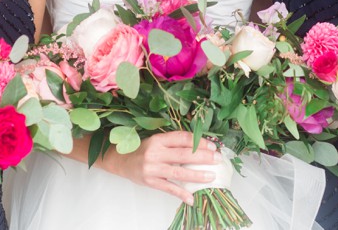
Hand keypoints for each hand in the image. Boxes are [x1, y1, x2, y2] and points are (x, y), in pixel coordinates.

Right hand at [101, 131, 219, 203]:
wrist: (120, 160)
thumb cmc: (142, 150)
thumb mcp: (156, 141)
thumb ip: (173, 143)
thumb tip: (198, 146)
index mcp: (158, 139)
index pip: (182, 138)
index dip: (198, 141)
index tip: (212, 145)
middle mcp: (155, 153)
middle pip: (184, 154)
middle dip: (203, 157)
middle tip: (217, 159)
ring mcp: (153, 168)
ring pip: (179, 172)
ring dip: (197, 175)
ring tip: (211, 177)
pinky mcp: (150, 182)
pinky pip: (169, 188)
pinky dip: (181, 194)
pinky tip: (192, 198)